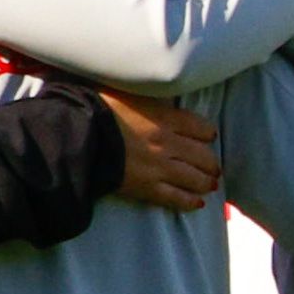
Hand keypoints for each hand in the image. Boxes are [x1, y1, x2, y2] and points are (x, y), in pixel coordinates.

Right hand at [97, 89, 220, 210]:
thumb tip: (152, 89)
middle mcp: (169, 143)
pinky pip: (175, 198)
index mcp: (165, 117)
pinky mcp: (147, 187)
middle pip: (203, 156)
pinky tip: (197, 204)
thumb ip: (147, 96)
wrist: (80, 135)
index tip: (208, 137)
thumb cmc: (98, 108)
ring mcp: (160, 167)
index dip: (207, 134)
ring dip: (206, 183)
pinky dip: (189, 202)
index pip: (200, 127)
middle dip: (211, 163)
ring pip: (194, 179)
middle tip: (213, 168)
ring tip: (210, 185)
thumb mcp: (128, 92)